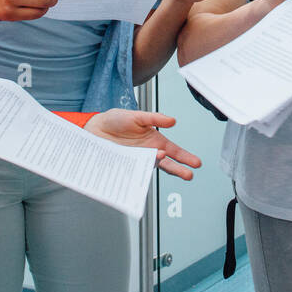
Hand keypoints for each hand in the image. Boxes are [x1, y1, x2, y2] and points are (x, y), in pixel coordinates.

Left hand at [85, 110, 201, 179]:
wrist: (95, 128)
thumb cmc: (117, 120)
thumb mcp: (137, 116)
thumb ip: (154, 118)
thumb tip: (172, 121)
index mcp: (155, 141)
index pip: (174, 151)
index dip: (185, 157)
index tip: (196, 163)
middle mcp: (148, 153)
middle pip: (167, 164)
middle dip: (179, 169)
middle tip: (189, 174)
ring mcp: (137, 160)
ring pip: (152, 168)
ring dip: (159, 168)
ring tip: (164, 161)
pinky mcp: (126, 165)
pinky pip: (135, 171)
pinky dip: (140, 171)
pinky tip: (144, 170)